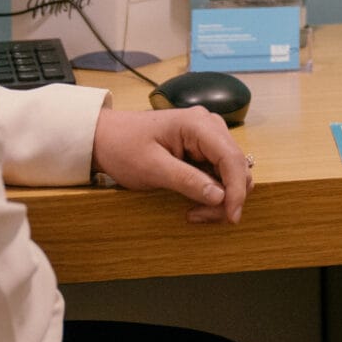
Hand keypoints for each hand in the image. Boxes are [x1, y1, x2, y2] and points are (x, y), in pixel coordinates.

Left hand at [92, 106, 251, 223]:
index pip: (232, 158)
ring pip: (231, 172)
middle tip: (200, 217)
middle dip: (226, 197)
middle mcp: (209, 126)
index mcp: (198, 124)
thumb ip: (187, 181)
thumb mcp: (152, 168)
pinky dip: (211, 192)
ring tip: (194, 212)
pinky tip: (194, 202)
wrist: (104, 138)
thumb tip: (221, 197)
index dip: (237, 190)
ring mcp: (207, 136)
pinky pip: (219, 173)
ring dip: (219, 197)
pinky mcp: (202, 148)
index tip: (231, 217)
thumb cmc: (122, 147)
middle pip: (236, 166)